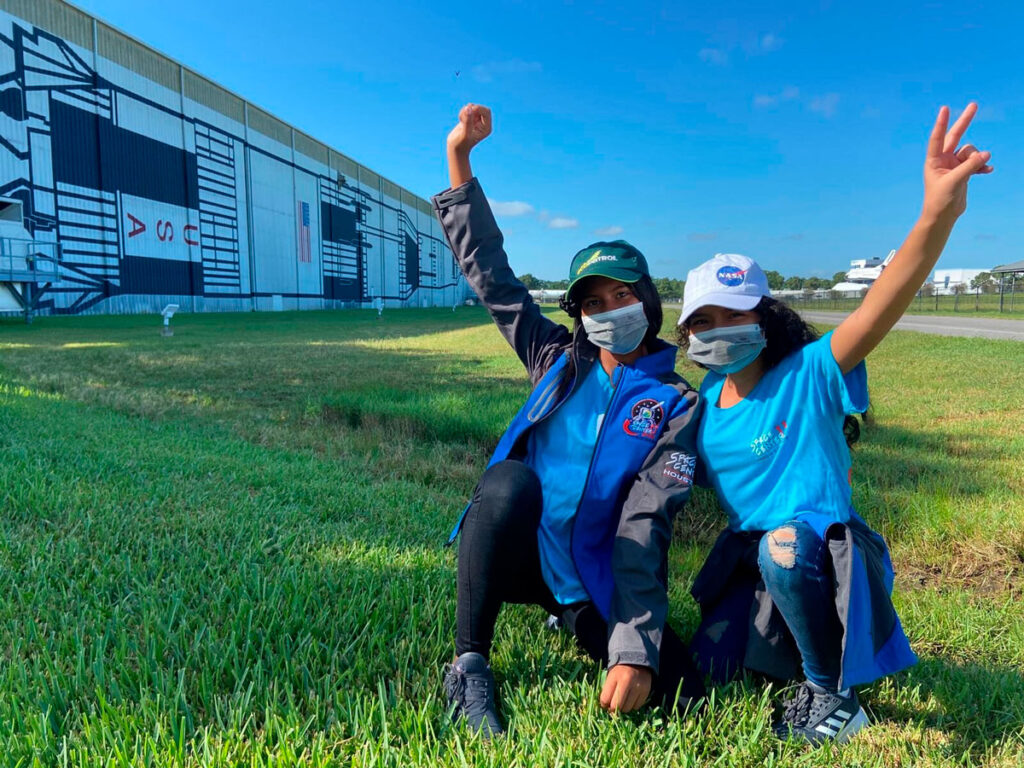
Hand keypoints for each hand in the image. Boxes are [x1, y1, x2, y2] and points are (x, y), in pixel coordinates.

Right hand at [447, 103, 491, 156]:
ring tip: (461, 120)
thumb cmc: (460, 144)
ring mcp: (477, 121)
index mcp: (486, 128)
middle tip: (464, 117)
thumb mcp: (464, 134)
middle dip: (471, 109)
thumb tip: (469, 107)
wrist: (455, 148)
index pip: (486, 111)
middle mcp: (483, 124)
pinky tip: (460, 120)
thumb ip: (467, 121)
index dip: (478, 109)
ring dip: (465, 111)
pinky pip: (468, 109)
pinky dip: (463, 112)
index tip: (468, 113)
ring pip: (473, 107)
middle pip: (481, 108)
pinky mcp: (470, 119)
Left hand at [599, 664, 651, 713]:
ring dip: (623, 708)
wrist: (637, 661)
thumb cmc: (620, 672)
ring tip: (622, 702)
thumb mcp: (611, 676)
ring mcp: (638, 687)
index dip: (603, 704)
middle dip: (613, 709)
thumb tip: (605, 708)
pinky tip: (630, 699)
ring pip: (627, 708)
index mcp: (615, 676)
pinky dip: (632, 706)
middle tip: (612, 706)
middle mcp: (627, 681)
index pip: (605, 698)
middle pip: (617, 705)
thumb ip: (607, 690)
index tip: (605, 703)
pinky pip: (636, 707)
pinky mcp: (646, 692)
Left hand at [921, 102, 992, 223]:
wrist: (943, 216)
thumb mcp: (955, 181)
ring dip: (977, 158)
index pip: (937, 138)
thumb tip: (986, 153)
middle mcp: (943, 160)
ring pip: (970, 152)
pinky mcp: (963, 172)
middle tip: (974, 104)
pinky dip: (982, 165)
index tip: (945, 108)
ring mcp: (954, 165)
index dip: (942, 123)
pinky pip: (976, 162)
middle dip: (965, 121)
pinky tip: (988, 170)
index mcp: (934, 160)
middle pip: (955, 136)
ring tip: (980, 168)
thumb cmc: (941, 199)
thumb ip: (969, 166)